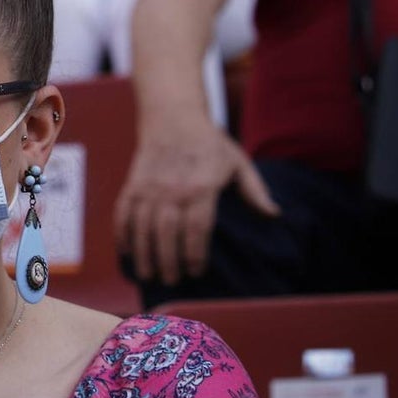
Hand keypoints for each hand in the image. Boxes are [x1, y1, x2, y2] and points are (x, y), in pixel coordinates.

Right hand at [114, 118, 278, 285]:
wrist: (173, 116)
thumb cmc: (210, 143)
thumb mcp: (238, 162)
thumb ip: (254, 191)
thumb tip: (275, 215)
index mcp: (202, 186)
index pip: (196, 227)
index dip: (194, 253)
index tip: (196, 272)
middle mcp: (172, 188)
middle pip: (166, 232)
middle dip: (167, 260)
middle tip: (172, 281)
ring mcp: (148, 187)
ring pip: (141, 226)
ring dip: (143, 254)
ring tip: (148, 275)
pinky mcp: (132, 185)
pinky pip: (122, 213)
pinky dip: (122, 234)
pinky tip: (126, 253)